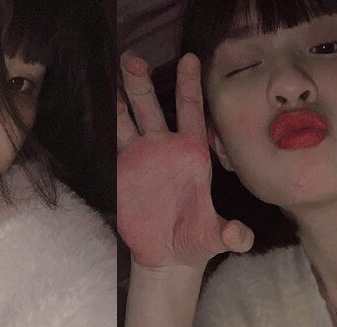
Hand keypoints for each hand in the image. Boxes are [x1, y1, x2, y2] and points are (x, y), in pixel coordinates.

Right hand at [117, 51, 254, 270]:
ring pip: (127, 119)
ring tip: (108, 74)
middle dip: (141, 83)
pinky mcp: (120, 174)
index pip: (191, 112)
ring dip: (119, 98)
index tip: (189, 58)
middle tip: (132, 60)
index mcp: (192, 154)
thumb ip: (232, 235)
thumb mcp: (216, 238)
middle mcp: (164, 148)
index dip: (189, 86)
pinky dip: (103, 127)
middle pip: (151, 107)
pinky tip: (96, 107)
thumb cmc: (196, 240)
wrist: (168, 257)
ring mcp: (140, 158)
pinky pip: (110, 145)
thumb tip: (240, 236)